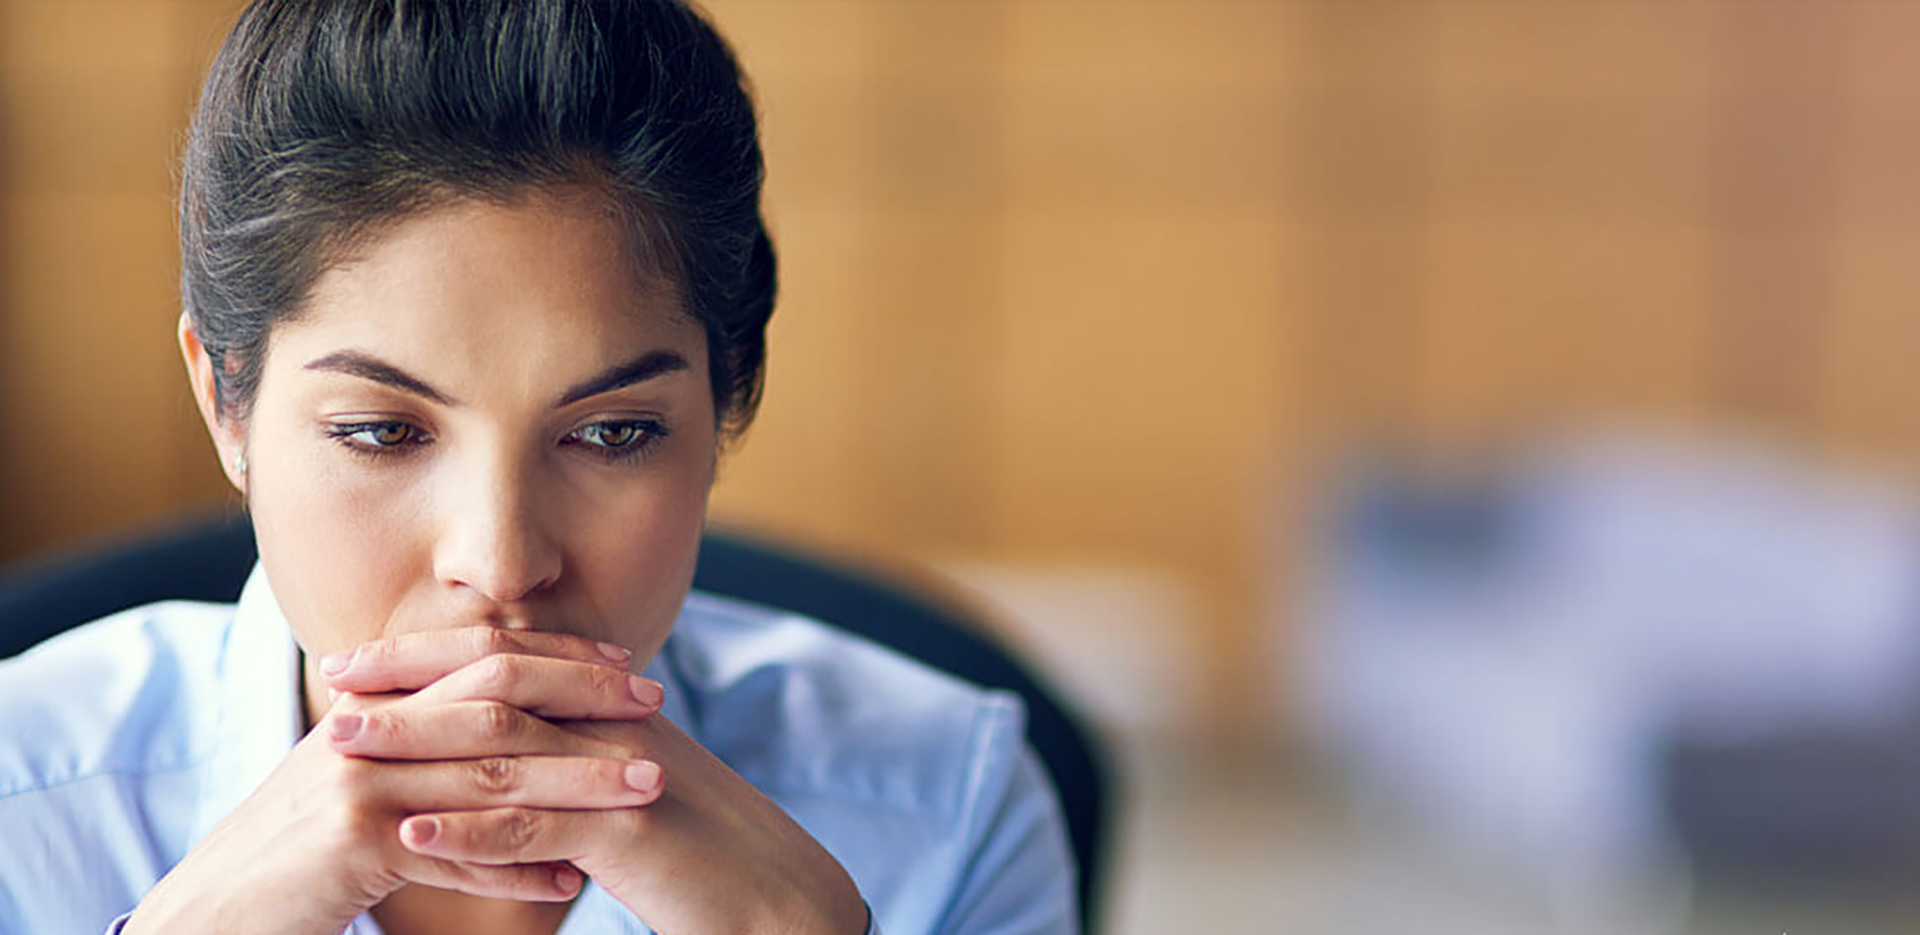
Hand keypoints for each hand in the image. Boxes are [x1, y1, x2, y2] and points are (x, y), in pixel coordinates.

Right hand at [125, 629, 660, 934]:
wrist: (207, 915)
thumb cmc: (296, 860)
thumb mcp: (362, 788)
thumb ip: (425, 752)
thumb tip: (507, 733)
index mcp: (374, 704)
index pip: (478, 656)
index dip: (555, 654)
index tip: (625, 662)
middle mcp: (367, 729)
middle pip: (496, 698)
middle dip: (584, 697)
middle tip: (658, 703)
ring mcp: (358, 782)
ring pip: (494, 774)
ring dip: (580, 783)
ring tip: (648, 789)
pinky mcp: (351, 842)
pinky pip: (458, 853)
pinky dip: (518, 869)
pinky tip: (572, 883)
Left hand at [326, 632, 870, 934]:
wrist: (785, 903)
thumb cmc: (707, 865)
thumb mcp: (634, 799)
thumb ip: (578, 771)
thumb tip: (516, 762)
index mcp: (615, 714)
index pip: (511, 661)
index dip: (433, 655)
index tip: (363, 661)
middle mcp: (617, 727)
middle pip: (498, 684)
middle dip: (410, 680)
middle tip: (333, 684)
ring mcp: (623, 774)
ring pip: (503, 745)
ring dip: (416, 742)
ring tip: (342, 749)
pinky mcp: (630, 831)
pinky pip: (534, 823)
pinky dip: (466, 826)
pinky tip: (407, 832)